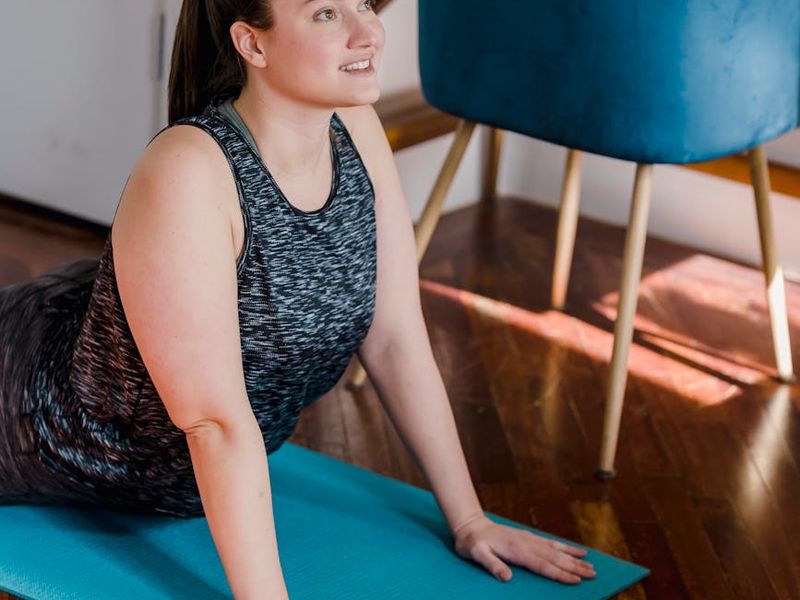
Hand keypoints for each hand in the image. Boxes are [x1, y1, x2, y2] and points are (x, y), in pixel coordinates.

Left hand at [451, 514, 595, 583]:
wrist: (471, 525)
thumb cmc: (472, 543)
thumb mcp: (476, 554)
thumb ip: (491, 565)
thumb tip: (507, 577)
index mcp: (517, 550)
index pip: (542, 565)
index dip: (560, 574)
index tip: (576, 581)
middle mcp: (527, 543)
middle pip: (555, 558)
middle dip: (575, 567)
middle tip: (594, 575)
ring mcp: (529, 539)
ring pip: (556, 550)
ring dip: (574, 558)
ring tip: (591, 565)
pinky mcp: (529, 538)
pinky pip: (551, 543)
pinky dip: (565, 548)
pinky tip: (576, 551)